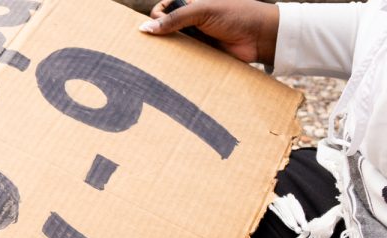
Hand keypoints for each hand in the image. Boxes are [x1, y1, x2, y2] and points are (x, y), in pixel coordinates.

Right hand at [141, 0, 278, 65]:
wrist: (260, 36)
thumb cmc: (236, 15)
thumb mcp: (203, 10)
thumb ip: (174, 18)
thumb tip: (144, 29)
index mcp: (192, 3)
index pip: (163, 8)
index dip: (157, 15)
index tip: (160, 23)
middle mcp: (192, 19)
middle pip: (165, 27)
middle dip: (159, 35)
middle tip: (155, 43)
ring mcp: (196, 36)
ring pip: (173, 44)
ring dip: (168, 50)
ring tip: (163, 56)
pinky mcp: (202, 53)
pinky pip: (184, 58)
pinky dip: (178, 61)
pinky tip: (174, 65)